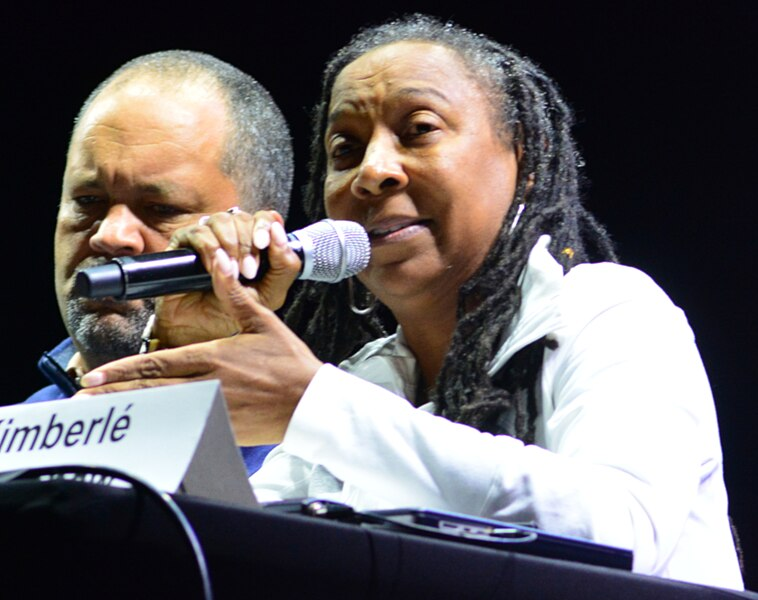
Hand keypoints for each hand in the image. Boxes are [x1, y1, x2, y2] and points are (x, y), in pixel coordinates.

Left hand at [77, 248, 322, 444]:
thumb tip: (219, 262)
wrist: (310, 402)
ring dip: (129, 410)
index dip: (122, 369)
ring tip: (101, 413)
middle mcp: (207, 383)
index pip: (157, 363)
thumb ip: (234, 294)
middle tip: (82, 397)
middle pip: (151, 388)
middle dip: (112, 392)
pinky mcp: (222, 426)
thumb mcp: (263, 321)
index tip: (94, 374)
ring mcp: (213, 407)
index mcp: (213, 356)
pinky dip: (159, 426)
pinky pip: (183, 426)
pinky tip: (142, 427)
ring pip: (162, 409)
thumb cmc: (289, 362)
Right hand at [155, 209, 301, 347]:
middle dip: (249, 244)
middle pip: (243, 218)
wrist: (199, 332)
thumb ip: (285, 266)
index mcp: (253, 243)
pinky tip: (212, 268)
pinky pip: (198, 232)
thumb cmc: (234, 313)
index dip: (265, 225)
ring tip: (232, 273)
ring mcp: (206, 237)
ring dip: (231, 245)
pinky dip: (210, 248)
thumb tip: (279, 232)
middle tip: (248, 272)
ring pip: (222, 220)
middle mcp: (230, 236)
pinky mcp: (183, 244)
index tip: (264, 244)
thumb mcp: (270, 294)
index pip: (264, 218)